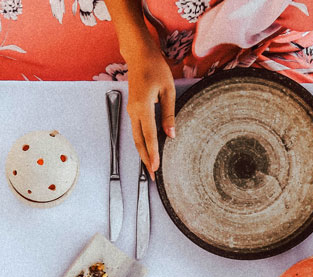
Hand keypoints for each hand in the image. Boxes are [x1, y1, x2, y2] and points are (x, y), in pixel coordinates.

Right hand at [126, 41, 175, 179]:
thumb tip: (171, 135)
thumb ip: (169, 114)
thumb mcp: (168, 90)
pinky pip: (137, 130)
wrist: (139, 54)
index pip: (149, 136)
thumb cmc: (155, 68)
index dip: (153, 153)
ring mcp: (131, 110)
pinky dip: (142, 143)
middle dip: (146, 160)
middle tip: (152, 176)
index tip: (156, 168)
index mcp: (143, 107)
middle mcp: (134, 111)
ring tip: (151, 167)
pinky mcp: (133, 109)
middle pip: (139, 141)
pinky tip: (148, 151)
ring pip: (136, 137)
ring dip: (143, 153)